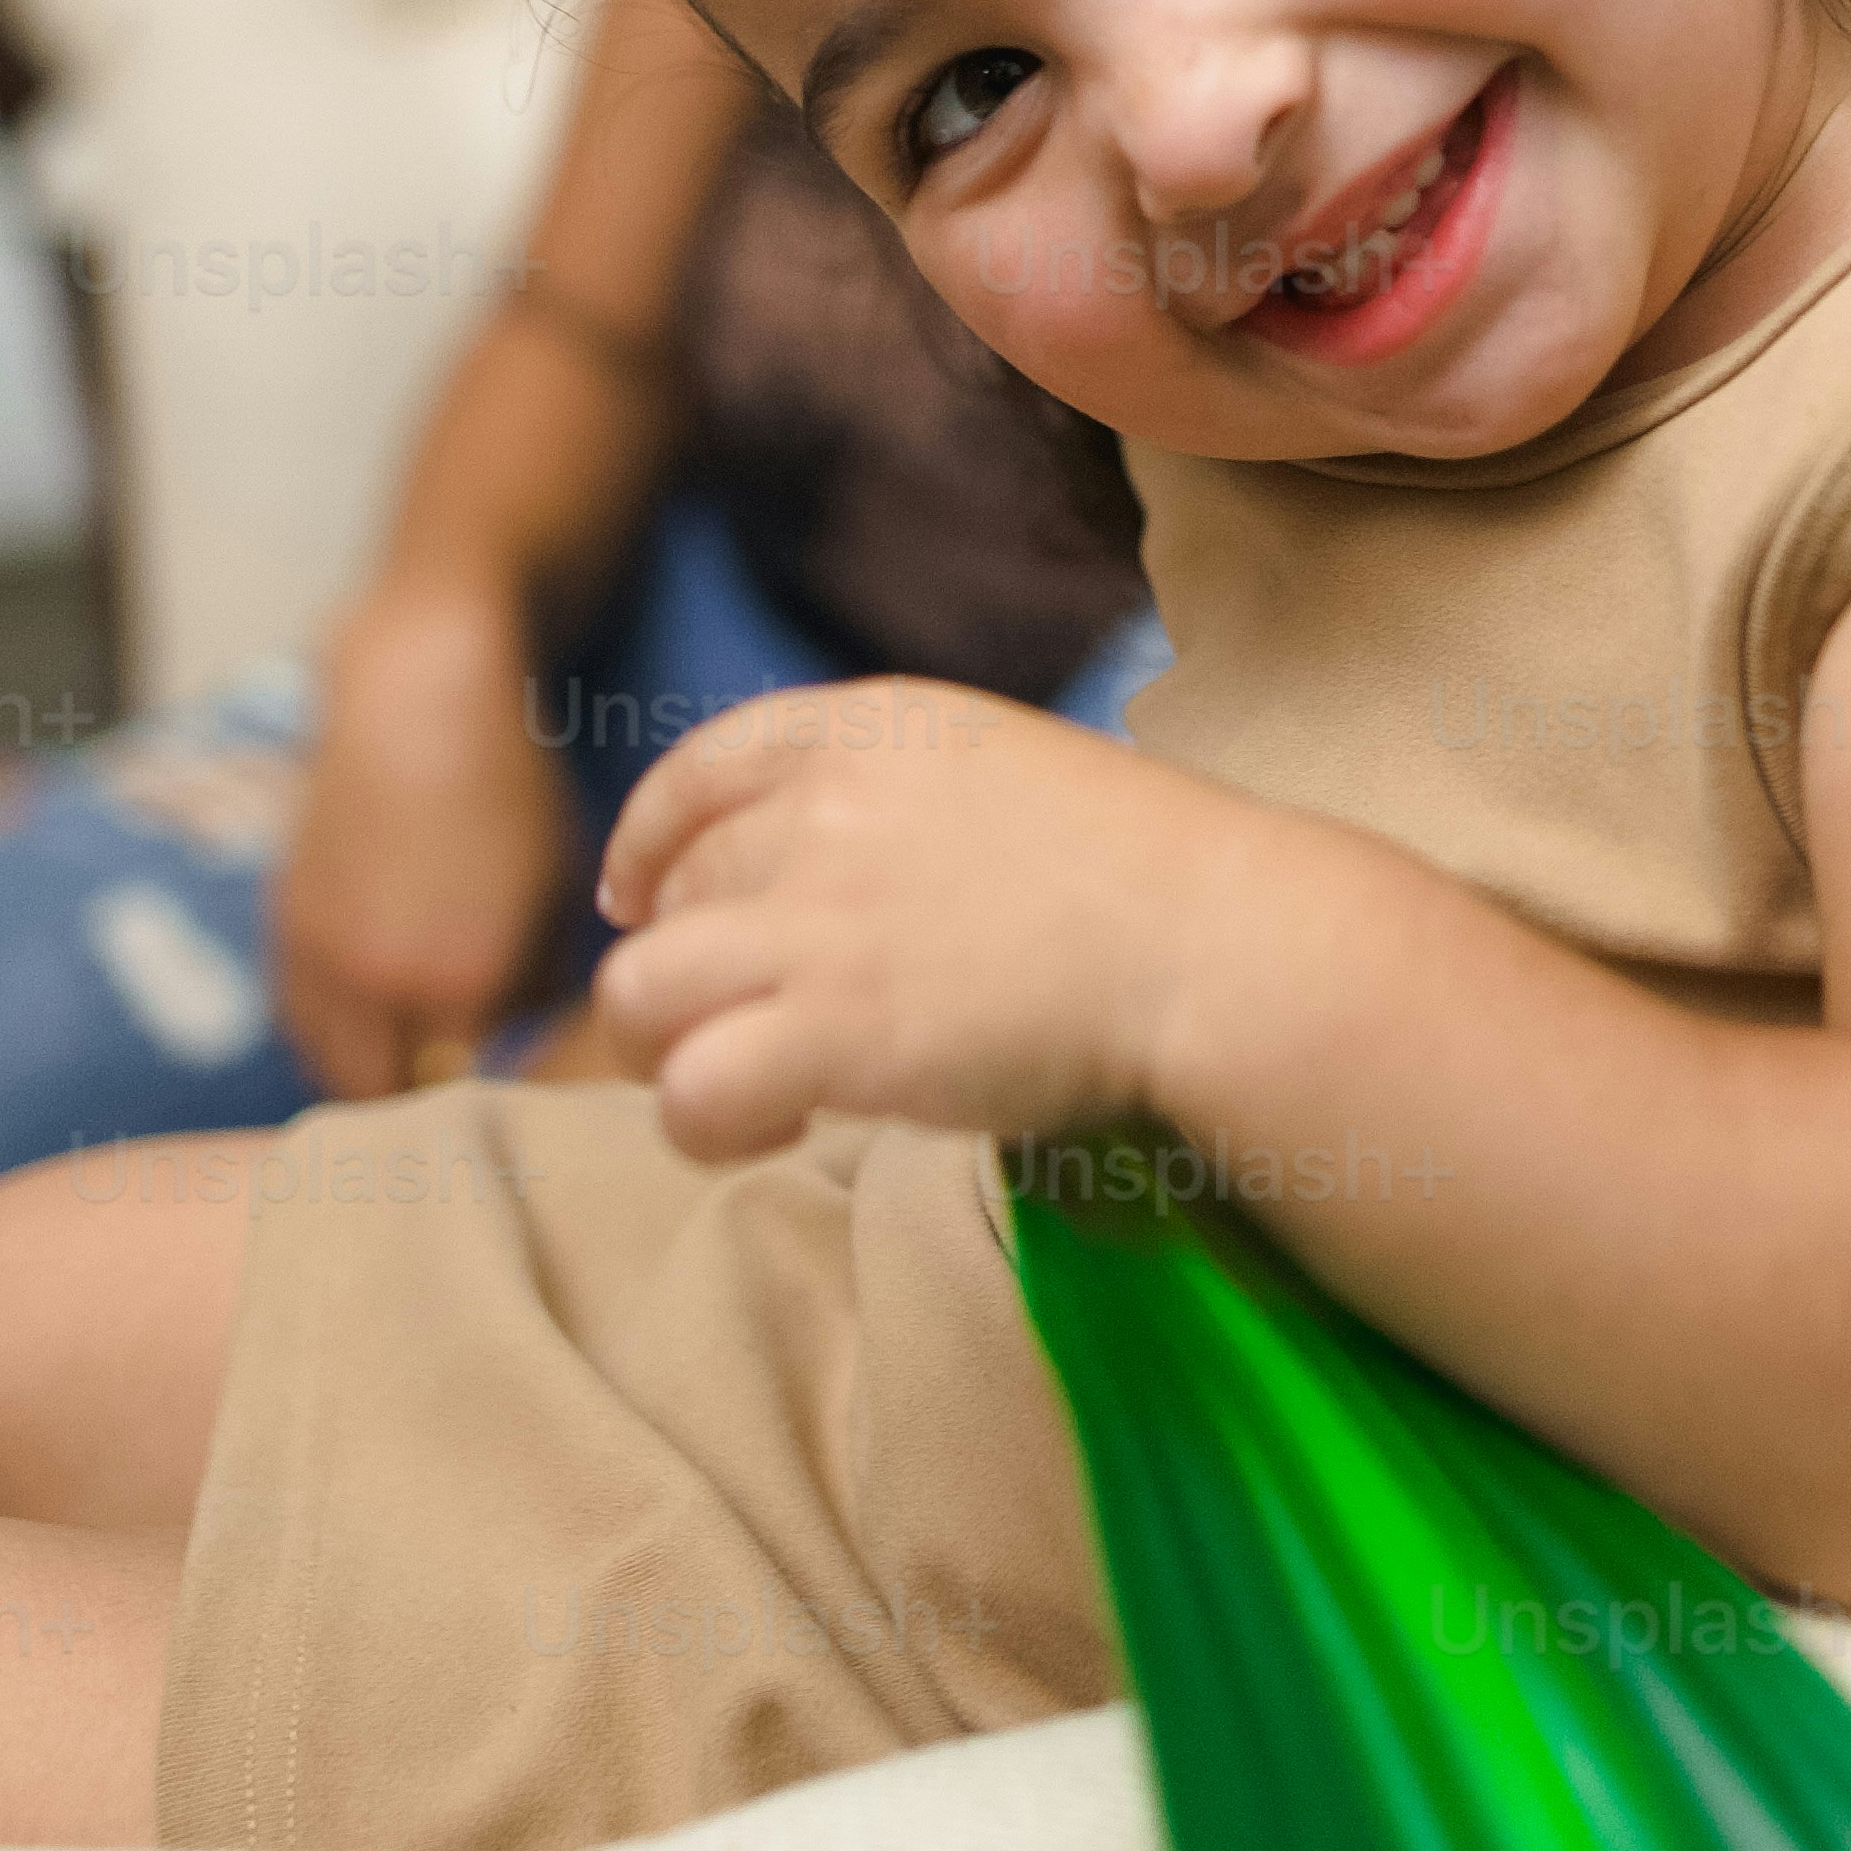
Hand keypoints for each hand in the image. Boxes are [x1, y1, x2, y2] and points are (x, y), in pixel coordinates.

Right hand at [269, 582, 572, 1097]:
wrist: (416, 699)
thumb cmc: (510, 792)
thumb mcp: (557, 893)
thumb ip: (538, 990)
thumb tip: (520, 1054)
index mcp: (457, 981)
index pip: (468, 1097)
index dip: (490, 1104)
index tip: (510, 1101)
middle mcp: (376, 983)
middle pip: (389, 1097)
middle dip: (425, 1103)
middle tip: (460, 1097)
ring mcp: (319, 957)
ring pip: (332, 1067)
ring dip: (371, 1076)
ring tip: (416, 1063)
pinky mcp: (282, 927)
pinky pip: (299, 1022)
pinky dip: (331, 1036)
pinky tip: (371, 1020)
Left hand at [592, 682, 1211, 1165]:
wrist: (1214, 940)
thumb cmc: (1148, 874)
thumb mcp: (1007, 770)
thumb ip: (900, 798)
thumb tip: (823, 871)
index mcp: (873, 725)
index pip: (700, 768)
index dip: (648, 843)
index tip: (637, 901)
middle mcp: (823, 806)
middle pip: (673, 894)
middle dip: (690, 966)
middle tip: (749, 1027)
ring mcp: (818, 917)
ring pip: (641, 993)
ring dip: (669, 1050)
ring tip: (738, 1090)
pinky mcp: (832, 1029)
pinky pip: (692, 1086)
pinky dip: (709, 1119)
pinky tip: (778, 1125)